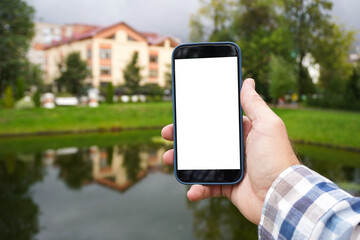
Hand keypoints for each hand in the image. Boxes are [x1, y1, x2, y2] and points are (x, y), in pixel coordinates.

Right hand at [161, 78, 298, 224]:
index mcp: (243, 133)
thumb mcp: (267, 125)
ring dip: (183, 161)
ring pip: (200, 163)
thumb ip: (254, 104)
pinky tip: (191, 190)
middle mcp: (236, 150)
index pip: (216, 122)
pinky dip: (197, 189)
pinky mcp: (227, 187)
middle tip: (167, 134)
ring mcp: (230, 168)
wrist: (281, 196)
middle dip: (184, 138)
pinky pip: (208, 187)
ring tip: (169, 158)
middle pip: (203, 141)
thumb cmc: (276, 157)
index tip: (182, 115)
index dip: (198, 118)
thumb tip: (248, 81)